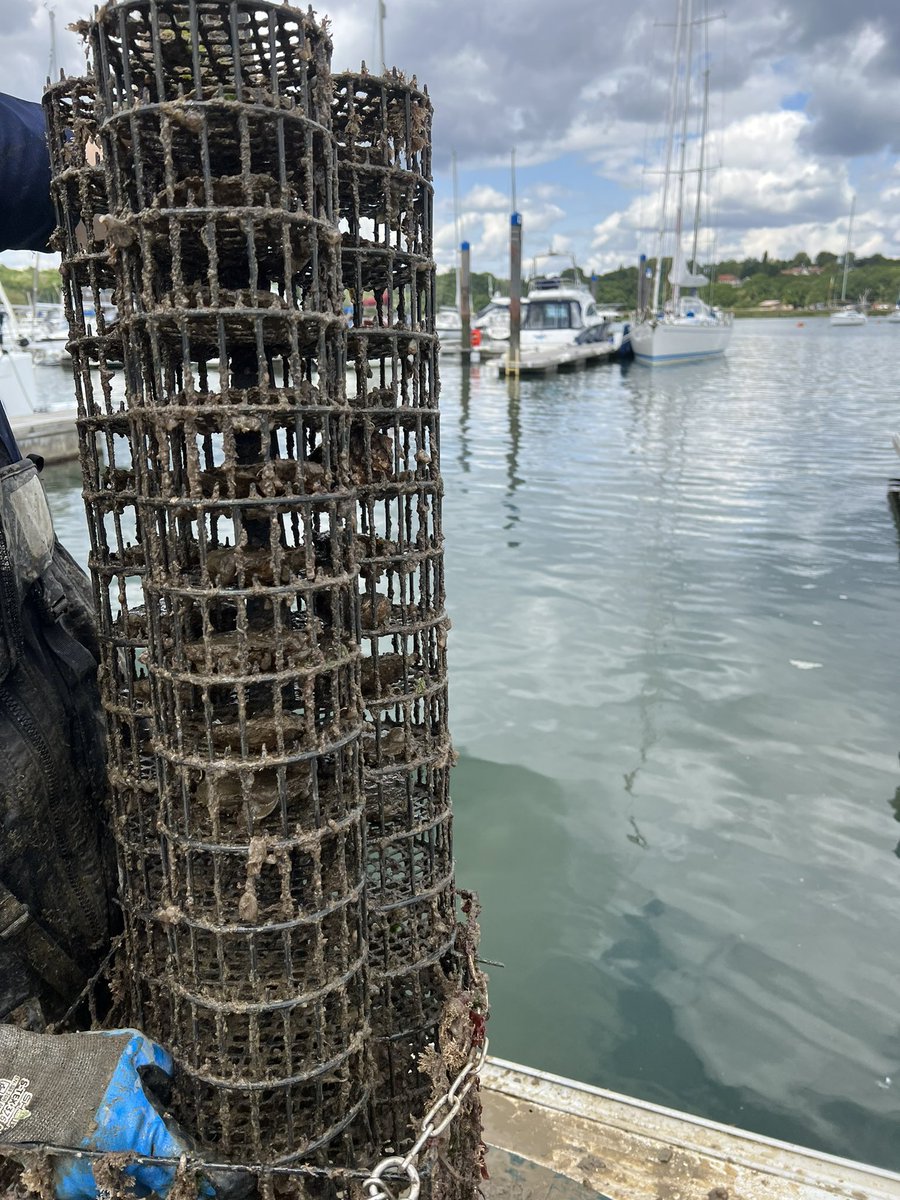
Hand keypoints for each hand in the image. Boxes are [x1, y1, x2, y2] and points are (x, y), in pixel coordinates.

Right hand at [0, 1026, 245, 1198]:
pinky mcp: (70, 1184)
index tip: (222, 1178)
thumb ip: (157, 1060)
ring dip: (145, 1179)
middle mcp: (122, 1160)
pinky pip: (102, 1189)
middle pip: (159, 1180)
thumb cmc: (84, 1065)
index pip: (181, 1158)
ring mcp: (95, 1178)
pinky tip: (120, 1165)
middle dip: (174, 1176)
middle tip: (186, 1171)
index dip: (204, 1170)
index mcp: (142, 1130)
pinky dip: (116, 1180)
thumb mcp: (130, 1048)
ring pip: (132, 1188)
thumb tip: (172, 1070)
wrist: (33, 1085)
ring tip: (155, 1166)